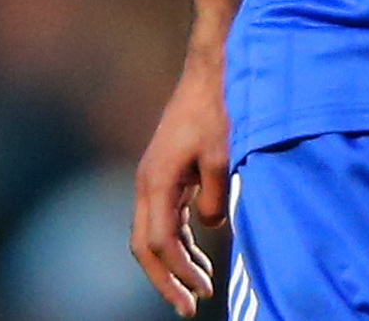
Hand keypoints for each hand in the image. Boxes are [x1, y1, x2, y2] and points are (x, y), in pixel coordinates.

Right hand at [130, 57, 229, 315]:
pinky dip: (180, 242)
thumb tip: (211, 226)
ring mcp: (154, 179)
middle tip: (190, 307)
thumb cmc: (218, 110)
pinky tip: (200, 256)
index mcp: (156, 182)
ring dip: (174, 263)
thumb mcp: (223, 155)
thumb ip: (215, 198)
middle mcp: (148, 184)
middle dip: (166, 279)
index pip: (157, 243)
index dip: (176, 274)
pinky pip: (165, 219)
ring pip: (153, 235)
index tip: (199, 295)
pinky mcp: (167, 175)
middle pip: (145, 246)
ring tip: (202, 286)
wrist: (212, 72)